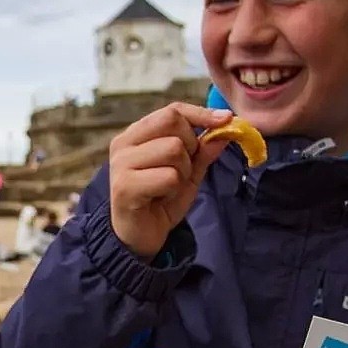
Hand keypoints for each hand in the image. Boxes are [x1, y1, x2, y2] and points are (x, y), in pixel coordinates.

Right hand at [109, 103, 232, 257]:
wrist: (139, 237)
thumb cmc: (160, 201)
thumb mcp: (187, 172)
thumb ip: (203, 150)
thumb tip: (226, 126)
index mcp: (136, 135)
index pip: (171, 111)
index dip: (200, 113)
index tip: (225, 119)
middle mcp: (124, 144)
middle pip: (173, 123)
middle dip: (190, 147)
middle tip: (182, 171)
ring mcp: (121, 164)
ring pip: (173, 149)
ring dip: (182, 172)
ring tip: (169, 188)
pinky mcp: (125, 186)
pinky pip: (168, 176)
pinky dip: (173, 190)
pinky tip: (160, 199)